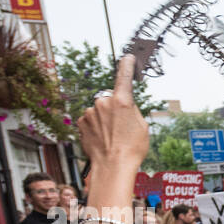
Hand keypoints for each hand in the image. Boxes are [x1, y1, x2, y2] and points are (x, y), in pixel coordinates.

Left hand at [77, 55, 148, 172]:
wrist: (112, 166)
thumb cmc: (131, 149)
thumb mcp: (142, 127)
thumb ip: (132, 110)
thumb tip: (123, 105)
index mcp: (122, 101)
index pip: (123, 76)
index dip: (126, 65)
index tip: (126, 58)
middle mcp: (103, 102)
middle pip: (110, 99)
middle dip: (114, 109)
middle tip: (121, 127)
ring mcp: (90, 111)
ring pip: (99, 111)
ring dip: (104, 120)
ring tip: (111, 137)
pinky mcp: (81, 121)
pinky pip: (89, 119)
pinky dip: (94, 127)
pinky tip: (101, 139)